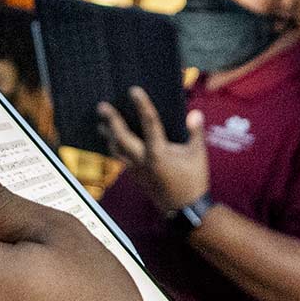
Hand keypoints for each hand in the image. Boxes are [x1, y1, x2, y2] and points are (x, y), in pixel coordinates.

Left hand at [97, 87, 209, 213]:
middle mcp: (144, 161)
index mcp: (159, 153)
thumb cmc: (194, 180)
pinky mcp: (135, 177)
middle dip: (111, 121)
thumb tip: (194, 113)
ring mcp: (137, 170)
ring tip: (100, 124)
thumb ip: (195, 132)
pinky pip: (120, 159)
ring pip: (116, 150)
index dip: (142, 105)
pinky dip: (114, 148)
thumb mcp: (198, 155)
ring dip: (108, 136)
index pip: (149, 124)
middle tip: (101, 106)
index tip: (133, 90)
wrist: (185, 210)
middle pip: (122, 138)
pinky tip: (112, 142)